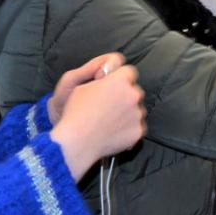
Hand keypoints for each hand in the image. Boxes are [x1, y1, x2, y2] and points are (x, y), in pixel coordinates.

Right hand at [50, 65, 145, 180]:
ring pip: (137, 109)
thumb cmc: (76, 112)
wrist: (77, 142)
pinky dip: (129, 128)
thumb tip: (109, 78)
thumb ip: (102, 79)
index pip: (129, 72)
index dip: (121, 78)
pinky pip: (138, 126)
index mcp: (120, 80)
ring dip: (128, 112)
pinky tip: (114, 131)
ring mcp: (138, 114)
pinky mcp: (139, 131)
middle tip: (110, 106)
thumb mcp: (83, 85)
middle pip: (135, 91)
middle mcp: (133, 94)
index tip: (114, 86)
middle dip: (125, 96)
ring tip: (110, 121)